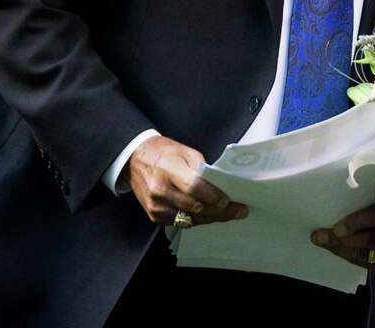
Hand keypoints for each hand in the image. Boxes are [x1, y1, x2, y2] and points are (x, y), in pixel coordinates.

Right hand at [125, 135, 248, 225]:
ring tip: (229, 214)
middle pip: (195, 208)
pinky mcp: (154, 216)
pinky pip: (181, 222)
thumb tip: (221, 186)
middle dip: (220, 211)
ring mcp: (156, 207)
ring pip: (190, 219)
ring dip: (211, 218)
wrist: (135, 159)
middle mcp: (161, 192)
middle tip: (240, 211)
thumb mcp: (186, 152)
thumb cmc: (164, 152)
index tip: (231, 201)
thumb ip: (203, 170)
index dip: (214, 197)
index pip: (194, 188)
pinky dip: (197, 219)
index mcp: (169, 170)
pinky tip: (209, 215)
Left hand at [311, 193, 374, 271]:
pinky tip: (338, 252)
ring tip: (324, 244)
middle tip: (319, 237)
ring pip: (366, 255)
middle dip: (340, 240)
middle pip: (368, 240)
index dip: (355, 223)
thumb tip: (346, 199)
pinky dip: (351, 258)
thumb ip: (374, 200)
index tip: (336, 228)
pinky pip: (368, 264)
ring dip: (341, 250)